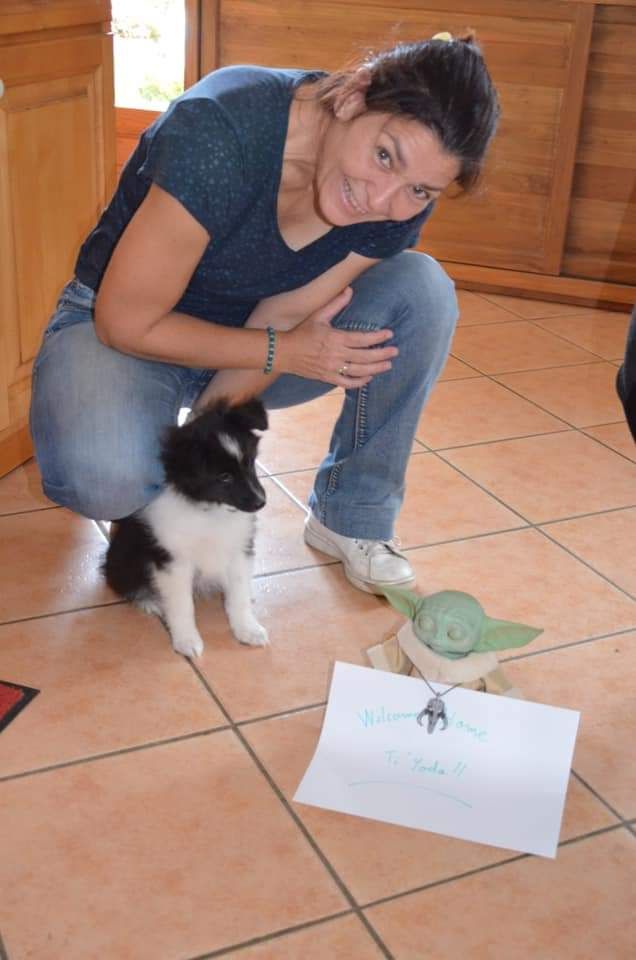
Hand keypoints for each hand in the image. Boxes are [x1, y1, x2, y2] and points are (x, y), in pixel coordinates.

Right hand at [275, 287, 397, 386]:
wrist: (284, 353)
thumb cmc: (302, 333)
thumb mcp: (318, 316)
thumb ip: (336, 304)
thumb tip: (349, 289)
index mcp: (335, 338)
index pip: (362, 339)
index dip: (377, 337)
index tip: (389, 334)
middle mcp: (336, 355)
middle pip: (365, 356)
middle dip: (382, 354)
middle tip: (395, 351)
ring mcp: (332, 368)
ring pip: (359, 371)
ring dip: (376, 369)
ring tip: (388, 365)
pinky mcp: (327, 378)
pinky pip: (347, 383)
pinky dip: (359, 382)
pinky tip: (369, 378)